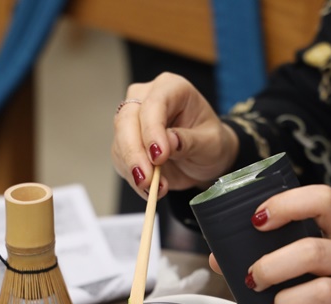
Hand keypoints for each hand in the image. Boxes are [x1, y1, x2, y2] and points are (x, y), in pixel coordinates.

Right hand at [111, 72, 239, 197]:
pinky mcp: (126, 142)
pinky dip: (133, 177)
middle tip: (147, 180)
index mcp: (172, 88)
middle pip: (127, 120)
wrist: (204, 157)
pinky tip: (151, 189)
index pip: (154, 104)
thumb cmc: (211, 142)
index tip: (159, 156)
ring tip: (155, 189)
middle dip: (135, 153)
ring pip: (120, 141)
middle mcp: (147, 98)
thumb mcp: (210, 143)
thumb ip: (189, 141)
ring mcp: (133, 119)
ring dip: (133, 169)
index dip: (152, 130)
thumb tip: (168, 142)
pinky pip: (121, 159)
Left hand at [211, 184, 330, 303]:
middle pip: (313, 251)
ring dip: (289, 302)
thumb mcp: (314, 262)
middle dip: (272, 266)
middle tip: (254, 279)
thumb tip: (220, 259)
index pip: (322, 201)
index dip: (286, 206)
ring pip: (324, 292)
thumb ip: (270, 255)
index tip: (257, 221)